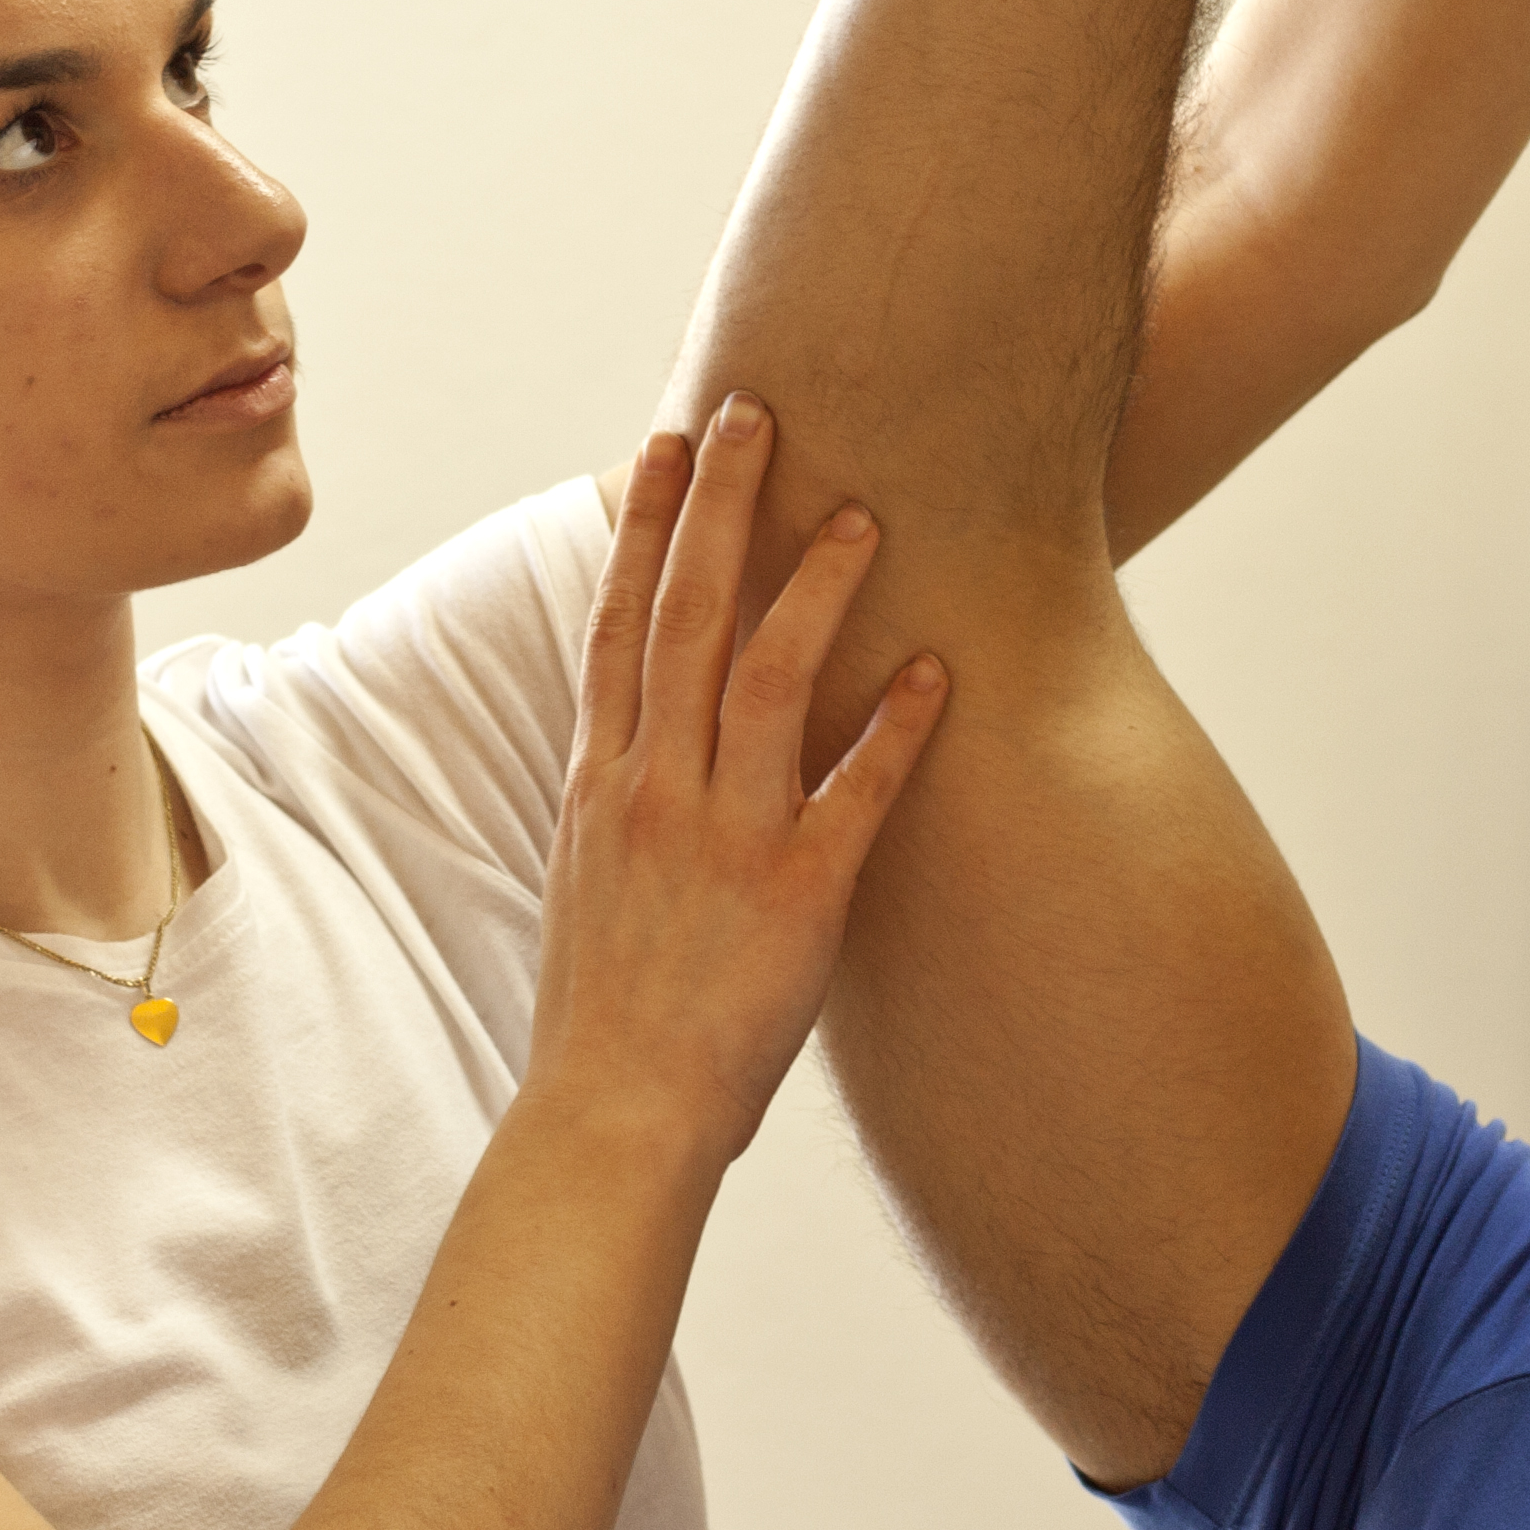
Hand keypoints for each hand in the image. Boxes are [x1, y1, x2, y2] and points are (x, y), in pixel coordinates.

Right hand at [529, 398, 948, 1162]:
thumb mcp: (588, 880)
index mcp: (603, 783)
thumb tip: (646, 741)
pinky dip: (898, 729)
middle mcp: (656, 791)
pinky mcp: (796, 895)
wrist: (612, 1116)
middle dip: (722, 508)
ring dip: (815, 591)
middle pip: (687, 619)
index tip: (667, 445)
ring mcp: (724, 839)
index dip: (645, 528)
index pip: (620, 625)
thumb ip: (621, 798)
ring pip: (769, 682)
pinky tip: (941, 670)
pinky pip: (855, 795)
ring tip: (863, 516)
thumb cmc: (606, 1009)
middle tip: (759, 413)